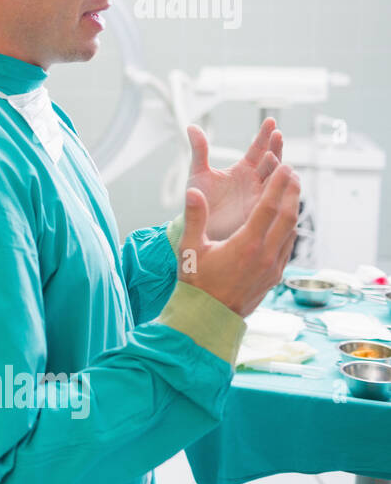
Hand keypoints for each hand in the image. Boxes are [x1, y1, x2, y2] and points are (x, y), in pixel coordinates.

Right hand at [177, 164, 300, 317]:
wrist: (208, 317)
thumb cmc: (196, 283)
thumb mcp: (190, 249)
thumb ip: (195, 218)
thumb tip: (193, 191)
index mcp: (246, 245)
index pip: (268, 207)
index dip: (278, 184)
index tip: (284, 166)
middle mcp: (265, 255)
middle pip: (288, 216)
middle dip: (292, 192)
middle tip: (292, 173)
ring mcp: (273, 267)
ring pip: (292, 232)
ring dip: (294, 210)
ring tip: (292, 193)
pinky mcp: (274, 277)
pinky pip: (288, 247)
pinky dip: (290, 229)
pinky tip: (286, 223)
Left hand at [186, 117, 284, 240]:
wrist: (196, 226)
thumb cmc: (197, 200)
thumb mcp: (198, 173)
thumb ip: (199, 150)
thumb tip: (191, 126)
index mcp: (243, 169)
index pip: (258, 149)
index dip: (264, 135)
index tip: (271, 121)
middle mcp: (255, 181)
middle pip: (272, 161)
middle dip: (275, 148)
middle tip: (276, 135)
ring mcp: (260, 196)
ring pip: (276, 179)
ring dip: (278, 168)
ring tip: (274, 157)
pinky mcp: (259, 211)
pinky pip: (275, 199)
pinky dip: (281, 189)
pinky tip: (285, 180)